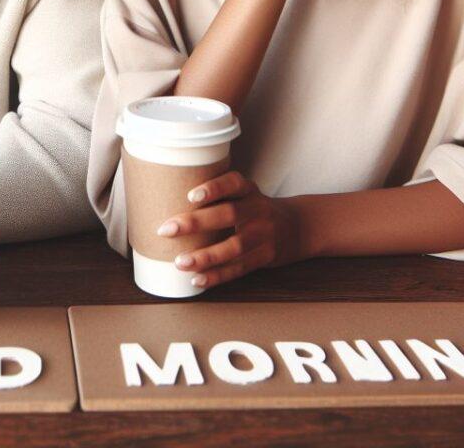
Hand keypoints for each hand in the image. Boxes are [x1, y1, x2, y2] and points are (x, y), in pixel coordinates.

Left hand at [156, 171, 300, 288]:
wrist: (297, 227)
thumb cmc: (255, 209)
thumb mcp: (244, 194)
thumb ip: (217, 197)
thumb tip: (166, 201)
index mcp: (249, 191)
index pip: (234, 183)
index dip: (214, 188)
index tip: (191, 196)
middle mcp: (258, 210)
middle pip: (229, 214)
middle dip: (196, 222)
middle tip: (167, 229)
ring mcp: (264, 235)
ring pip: (234, 247)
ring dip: (205, 256)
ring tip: (180, 262)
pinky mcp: (265, 257)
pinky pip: (240, 268)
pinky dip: (217, 276)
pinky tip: (197, 280)